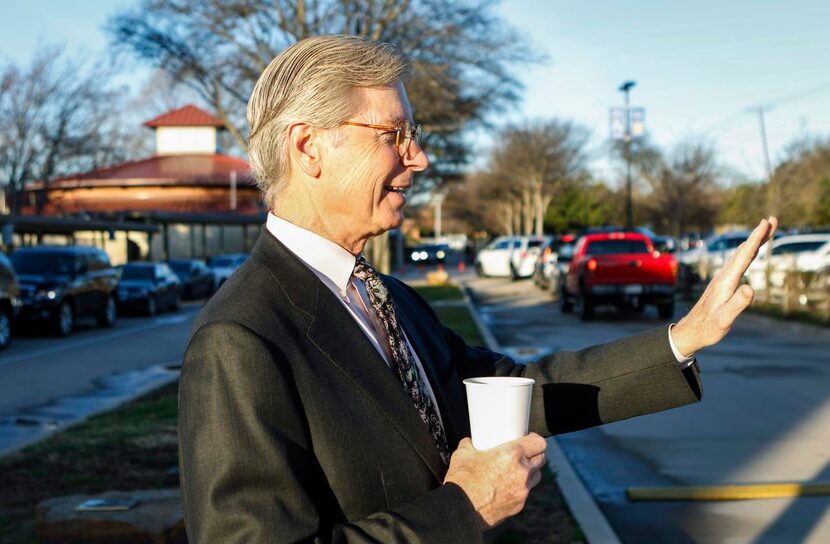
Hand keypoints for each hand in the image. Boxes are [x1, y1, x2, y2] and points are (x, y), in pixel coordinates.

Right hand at [443, 433, 546, 529]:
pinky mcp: (519, 505)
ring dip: (530, 472)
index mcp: (512, 454)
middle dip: (534, 454)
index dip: (535, 439)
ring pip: (536, 476)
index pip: (539, 443)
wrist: (460, 509)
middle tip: (523, 453)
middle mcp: (522, 472)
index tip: (529, 439)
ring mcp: (522, 491)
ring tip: (516, 470)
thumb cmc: (462, 480)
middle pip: (541, 459)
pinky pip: (525, 493)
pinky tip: (506, 487)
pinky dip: (520, 488)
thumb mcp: (463, 453)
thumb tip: (471, 442)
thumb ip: (472, 444)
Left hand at [671, 217, 777, 355]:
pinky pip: (738, 263)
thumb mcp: (726, 318)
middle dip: (758, 235)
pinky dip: (747, 252)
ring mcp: (723, 279)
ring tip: (766, 231)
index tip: (764, 223)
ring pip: (740, 255)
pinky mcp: (723, 284)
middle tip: (772, 219)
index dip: (756, 239)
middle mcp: (724, 277)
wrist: (692, 331)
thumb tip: (750, 288)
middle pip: (744, 251)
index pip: (745, 256)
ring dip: (754, 242)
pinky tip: (750, 252)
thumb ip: (738, 303)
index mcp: (726, 282)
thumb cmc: (709, 327)